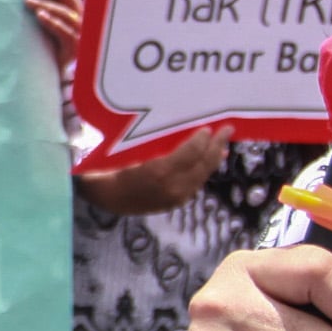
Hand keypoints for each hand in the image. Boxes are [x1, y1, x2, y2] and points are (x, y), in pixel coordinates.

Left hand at [24, 0, 81, 54]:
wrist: (61, 71)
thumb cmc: (54, 45)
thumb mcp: (51, 24)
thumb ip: (45, 9)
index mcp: (74, 9)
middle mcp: (80, 17)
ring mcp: (80, 32)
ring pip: (64, 13)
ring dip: (45, 4)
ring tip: (28, 1)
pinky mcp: (75, 47)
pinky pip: (65, 32)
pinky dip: (52, 22)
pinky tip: (40, 16)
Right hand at [76, 126, 230, 215]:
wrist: (104, 197)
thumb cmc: (112, 167)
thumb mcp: (130, 149)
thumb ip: (154, 141)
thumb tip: (178, 129)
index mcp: (159, 171)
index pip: (191, 152)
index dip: (202, 139)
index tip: (208, 126)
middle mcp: (172, 187)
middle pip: (202, 164)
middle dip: (216, 146)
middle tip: (227, 129)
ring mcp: (175, 198)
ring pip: (202, 176)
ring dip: (214, 159)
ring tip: (222, 145)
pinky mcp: (175, 203)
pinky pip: (196, 184)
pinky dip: (205, 171)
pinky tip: (209, 162)